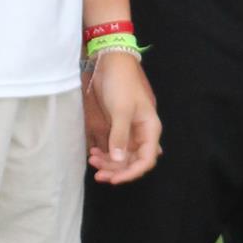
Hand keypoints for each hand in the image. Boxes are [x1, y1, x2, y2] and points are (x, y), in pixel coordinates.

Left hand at [87, 54, 161, 183]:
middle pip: (133, 161)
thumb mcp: (121, 110)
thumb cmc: (121, 85)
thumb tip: (118, 160)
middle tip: (97, 173)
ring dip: (108, 162)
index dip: (131, 173)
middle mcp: (143, 134)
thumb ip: (119, 136)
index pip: (146, 160)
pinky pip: (114, 147)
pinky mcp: (119, 127)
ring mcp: (131, 131)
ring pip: (122, 156)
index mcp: (150, 129)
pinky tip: (93, 152)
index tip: (114, 179)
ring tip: (92, 159)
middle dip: (116, 170)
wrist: (111, 63)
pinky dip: (105, 153)